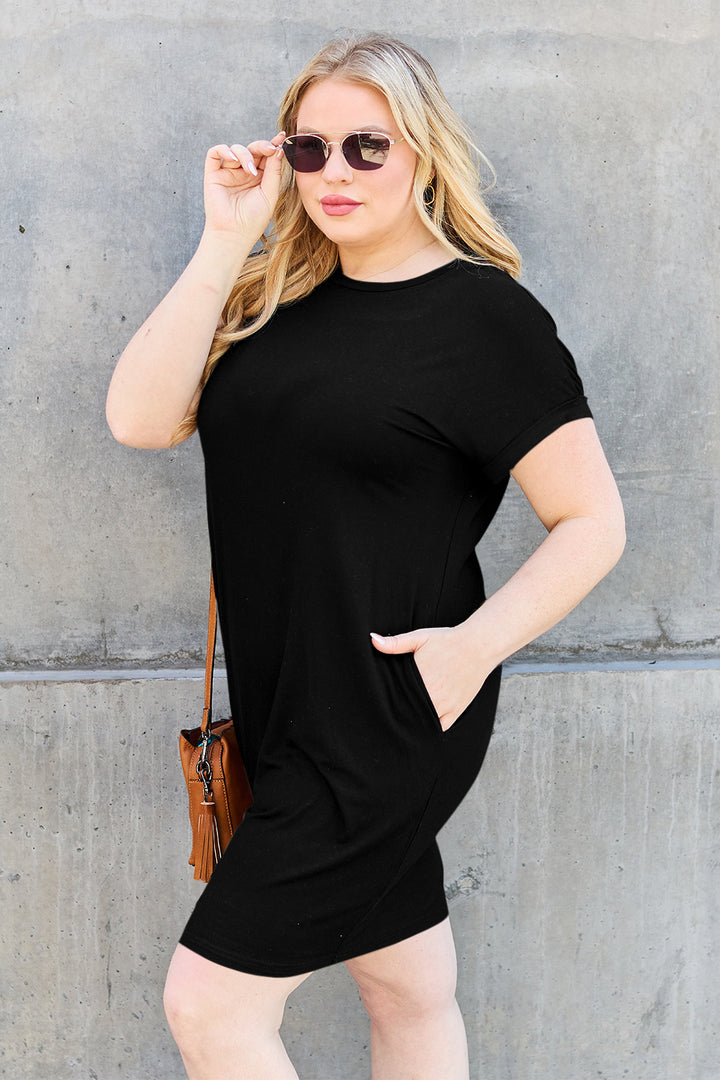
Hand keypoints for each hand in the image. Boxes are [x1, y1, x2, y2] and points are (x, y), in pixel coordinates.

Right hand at [202, 133, 285, 245]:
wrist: (234, 234)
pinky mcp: (214, 174)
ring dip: (245, 154)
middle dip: (261, 146)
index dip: (273, 145)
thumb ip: (274, 171)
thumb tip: (279, 149)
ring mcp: (229, 172)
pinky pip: (215, 153)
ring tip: (250, 170)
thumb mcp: (270, 194)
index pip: (266, 156)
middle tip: (270, 148)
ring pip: (236, 149)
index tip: (282, 137)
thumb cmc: (253, 219)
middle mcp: (244, 172)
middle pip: (253, 149)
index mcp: (260, 177)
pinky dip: (224, 150)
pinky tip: (233, 158)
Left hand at [370, 624, 493, 730]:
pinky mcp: (456, 710)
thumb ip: (395, 643)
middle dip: (398, 713)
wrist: (478, 646)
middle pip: (407, 712)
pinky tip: (423, 724)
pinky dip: (431, 727)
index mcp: (418, 680)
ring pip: (422, 722)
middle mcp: (431, 696)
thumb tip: (373, 640)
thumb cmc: (447, 640)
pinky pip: (440, 727)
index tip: (380, 703)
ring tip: (403, 720)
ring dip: (413, 721)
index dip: (386, 703)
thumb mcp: (419, 637)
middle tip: (389, 713)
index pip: (395, 699)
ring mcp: (445, 706)